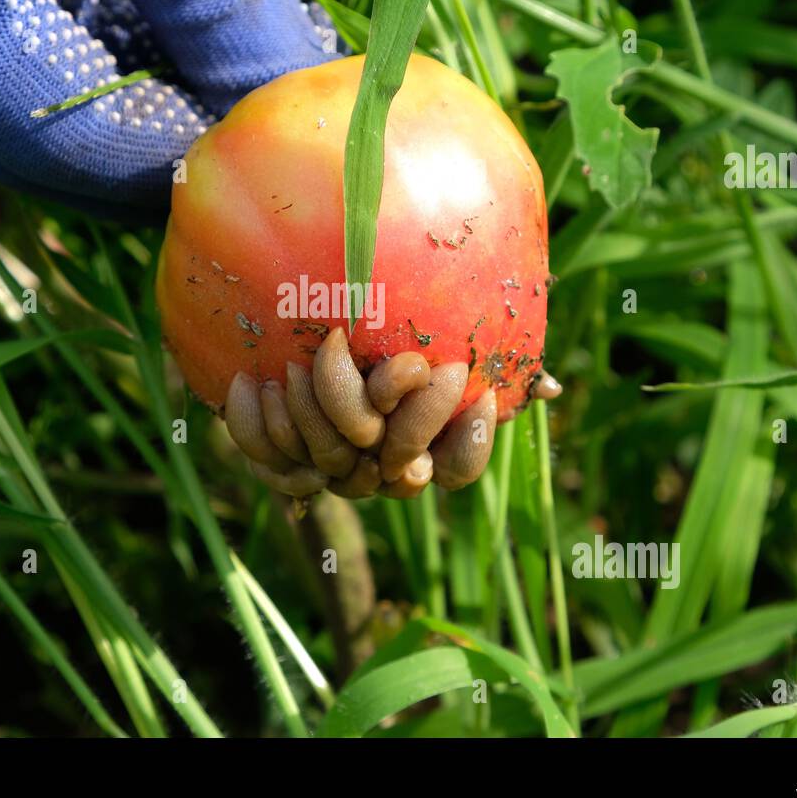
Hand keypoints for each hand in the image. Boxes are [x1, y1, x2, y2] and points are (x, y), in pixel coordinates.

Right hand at [0, 0, 334, 214]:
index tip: (264, 161)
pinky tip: (190, 50)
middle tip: (255, 157)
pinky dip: (115, 54)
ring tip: (235, 106)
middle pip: (30, 138)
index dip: (166, 162)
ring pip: (32, 95)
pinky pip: (31, 32)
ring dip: (138, 111)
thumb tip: (289, 97)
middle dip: (150, 156)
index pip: (48, 134)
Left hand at [223, 327, 559, 499]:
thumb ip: (497, 362)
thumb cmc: (394, 333)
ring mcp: (334, 466)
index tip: (469, 390)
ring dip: (310, 408)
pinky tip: (249, 380)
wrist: (295, 328)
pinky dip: (253, 427)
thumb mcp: (448, 340)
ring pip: (327, 459)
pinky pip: (270, 463)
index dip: (466, 442)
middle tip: (374, 353)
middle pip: (392, 459)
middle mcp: (382, 465)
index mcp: (425, 443)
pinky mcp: (283, 458)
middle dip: (384, 406)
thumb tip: (548, 389)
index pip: (458, 469)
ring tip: (297, 361)